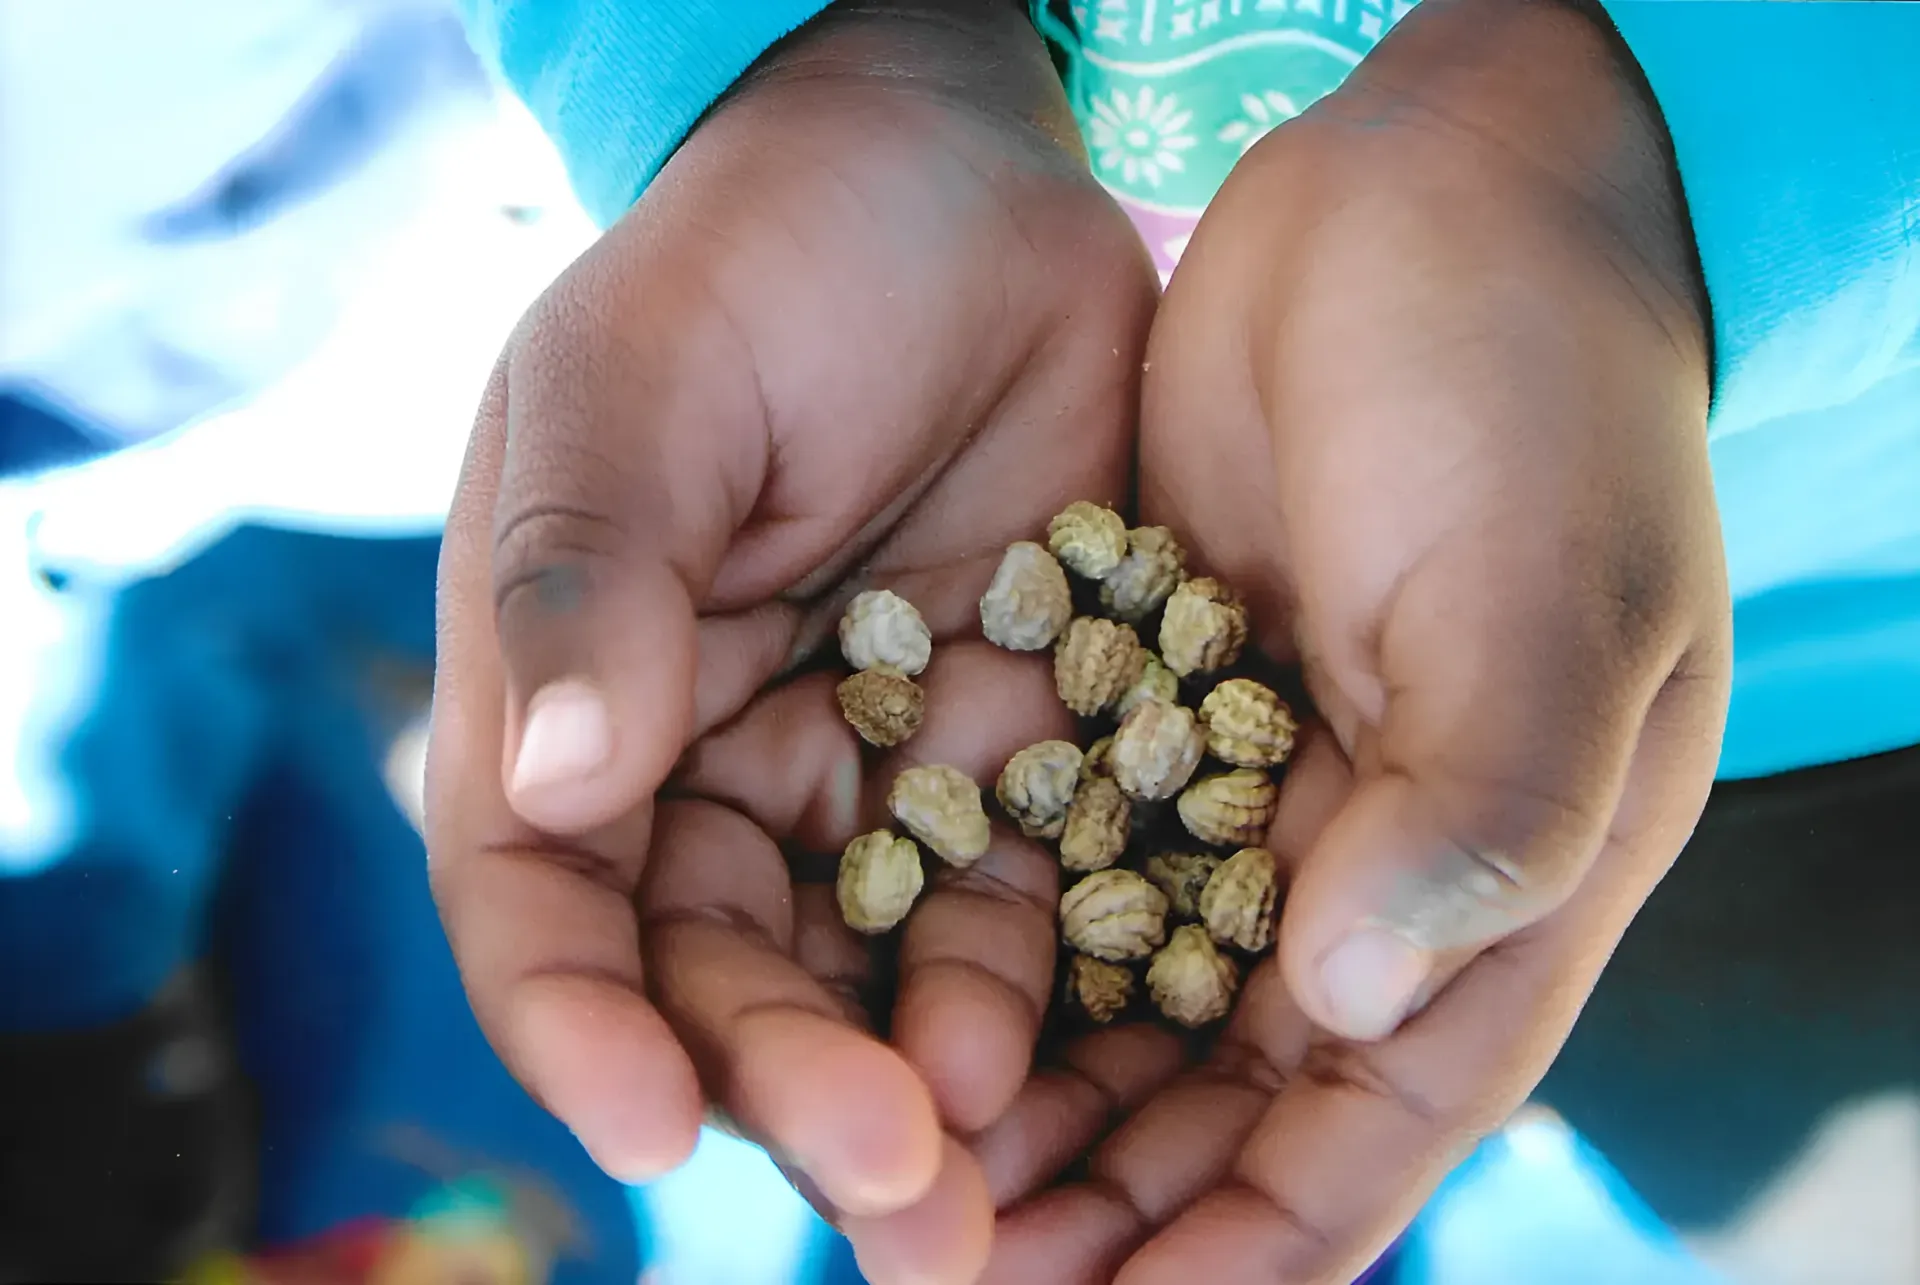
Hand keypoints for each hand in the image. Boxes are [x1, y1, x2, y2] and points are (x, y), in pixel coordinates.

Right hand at [423, 2, 1155, 1280]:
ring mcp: (873, 776)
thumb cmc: (756, 256)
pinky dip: (1043, 986)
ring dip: (927, 1092)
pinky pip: (1028, 898)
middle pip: (729, 980)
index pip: (547, 905)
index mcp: (577, 702)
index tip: (648, 1124)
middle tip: (893, 1196)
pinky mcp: (1017, 752)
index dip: (581, 1026)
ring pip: (880, 976)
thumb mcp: (640, 388)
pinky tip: (1071, 1054)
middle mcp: (714, 773)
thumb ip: (590, 579)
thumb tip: (555, 782)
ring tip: (984, 1195)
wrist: (951, 177)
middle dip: (794, 1095)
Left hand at [976, 2, 1730, 1279]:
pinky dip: (986, 935)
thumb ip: (1484, 807)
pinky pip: (1057, 856)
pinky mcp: (1146, 695)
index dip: (1252, 1241)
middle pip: (1228, 1094)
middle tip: (951, 1266)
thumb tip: (1353, 996)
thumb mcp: (1549, 595)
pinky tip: (887, 993)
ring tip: (901, 1167)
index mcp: (1498, 880)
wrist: (1441, 202)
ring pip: (1126, 993)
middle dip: (1107, 1196)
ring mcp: (1250, 781)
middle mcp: (1369, 860)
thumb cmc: (1540, 395)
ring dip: (1026, 1089)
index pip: (1372, 1126)